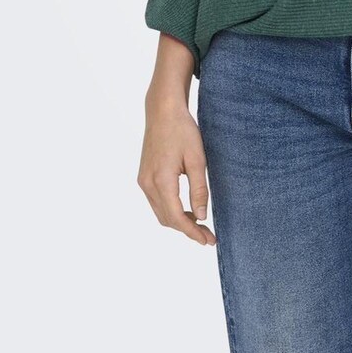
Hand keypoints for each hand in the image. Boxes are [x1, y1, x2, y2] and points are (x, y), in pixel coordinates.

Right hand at [138, 91, 215, 246]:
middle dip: (187, 230)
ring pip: (160, 212)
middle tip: (208, 235)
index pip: (176, 217)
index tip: (207, 240)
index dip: (192, 232)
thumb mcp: (197, 159)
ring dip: (178, 221)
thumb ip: (199, 189)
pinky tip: (186, 208)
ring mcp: (143, 181)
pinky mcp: (144, 176)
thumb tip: (201, 216)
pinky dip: (171, 210)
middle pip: (167, 219)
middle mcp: (148, 184)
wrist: (162, 111)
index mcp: (161, 180)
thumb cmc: (182, 131)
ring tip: (199, 224)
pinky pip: (156, 202)